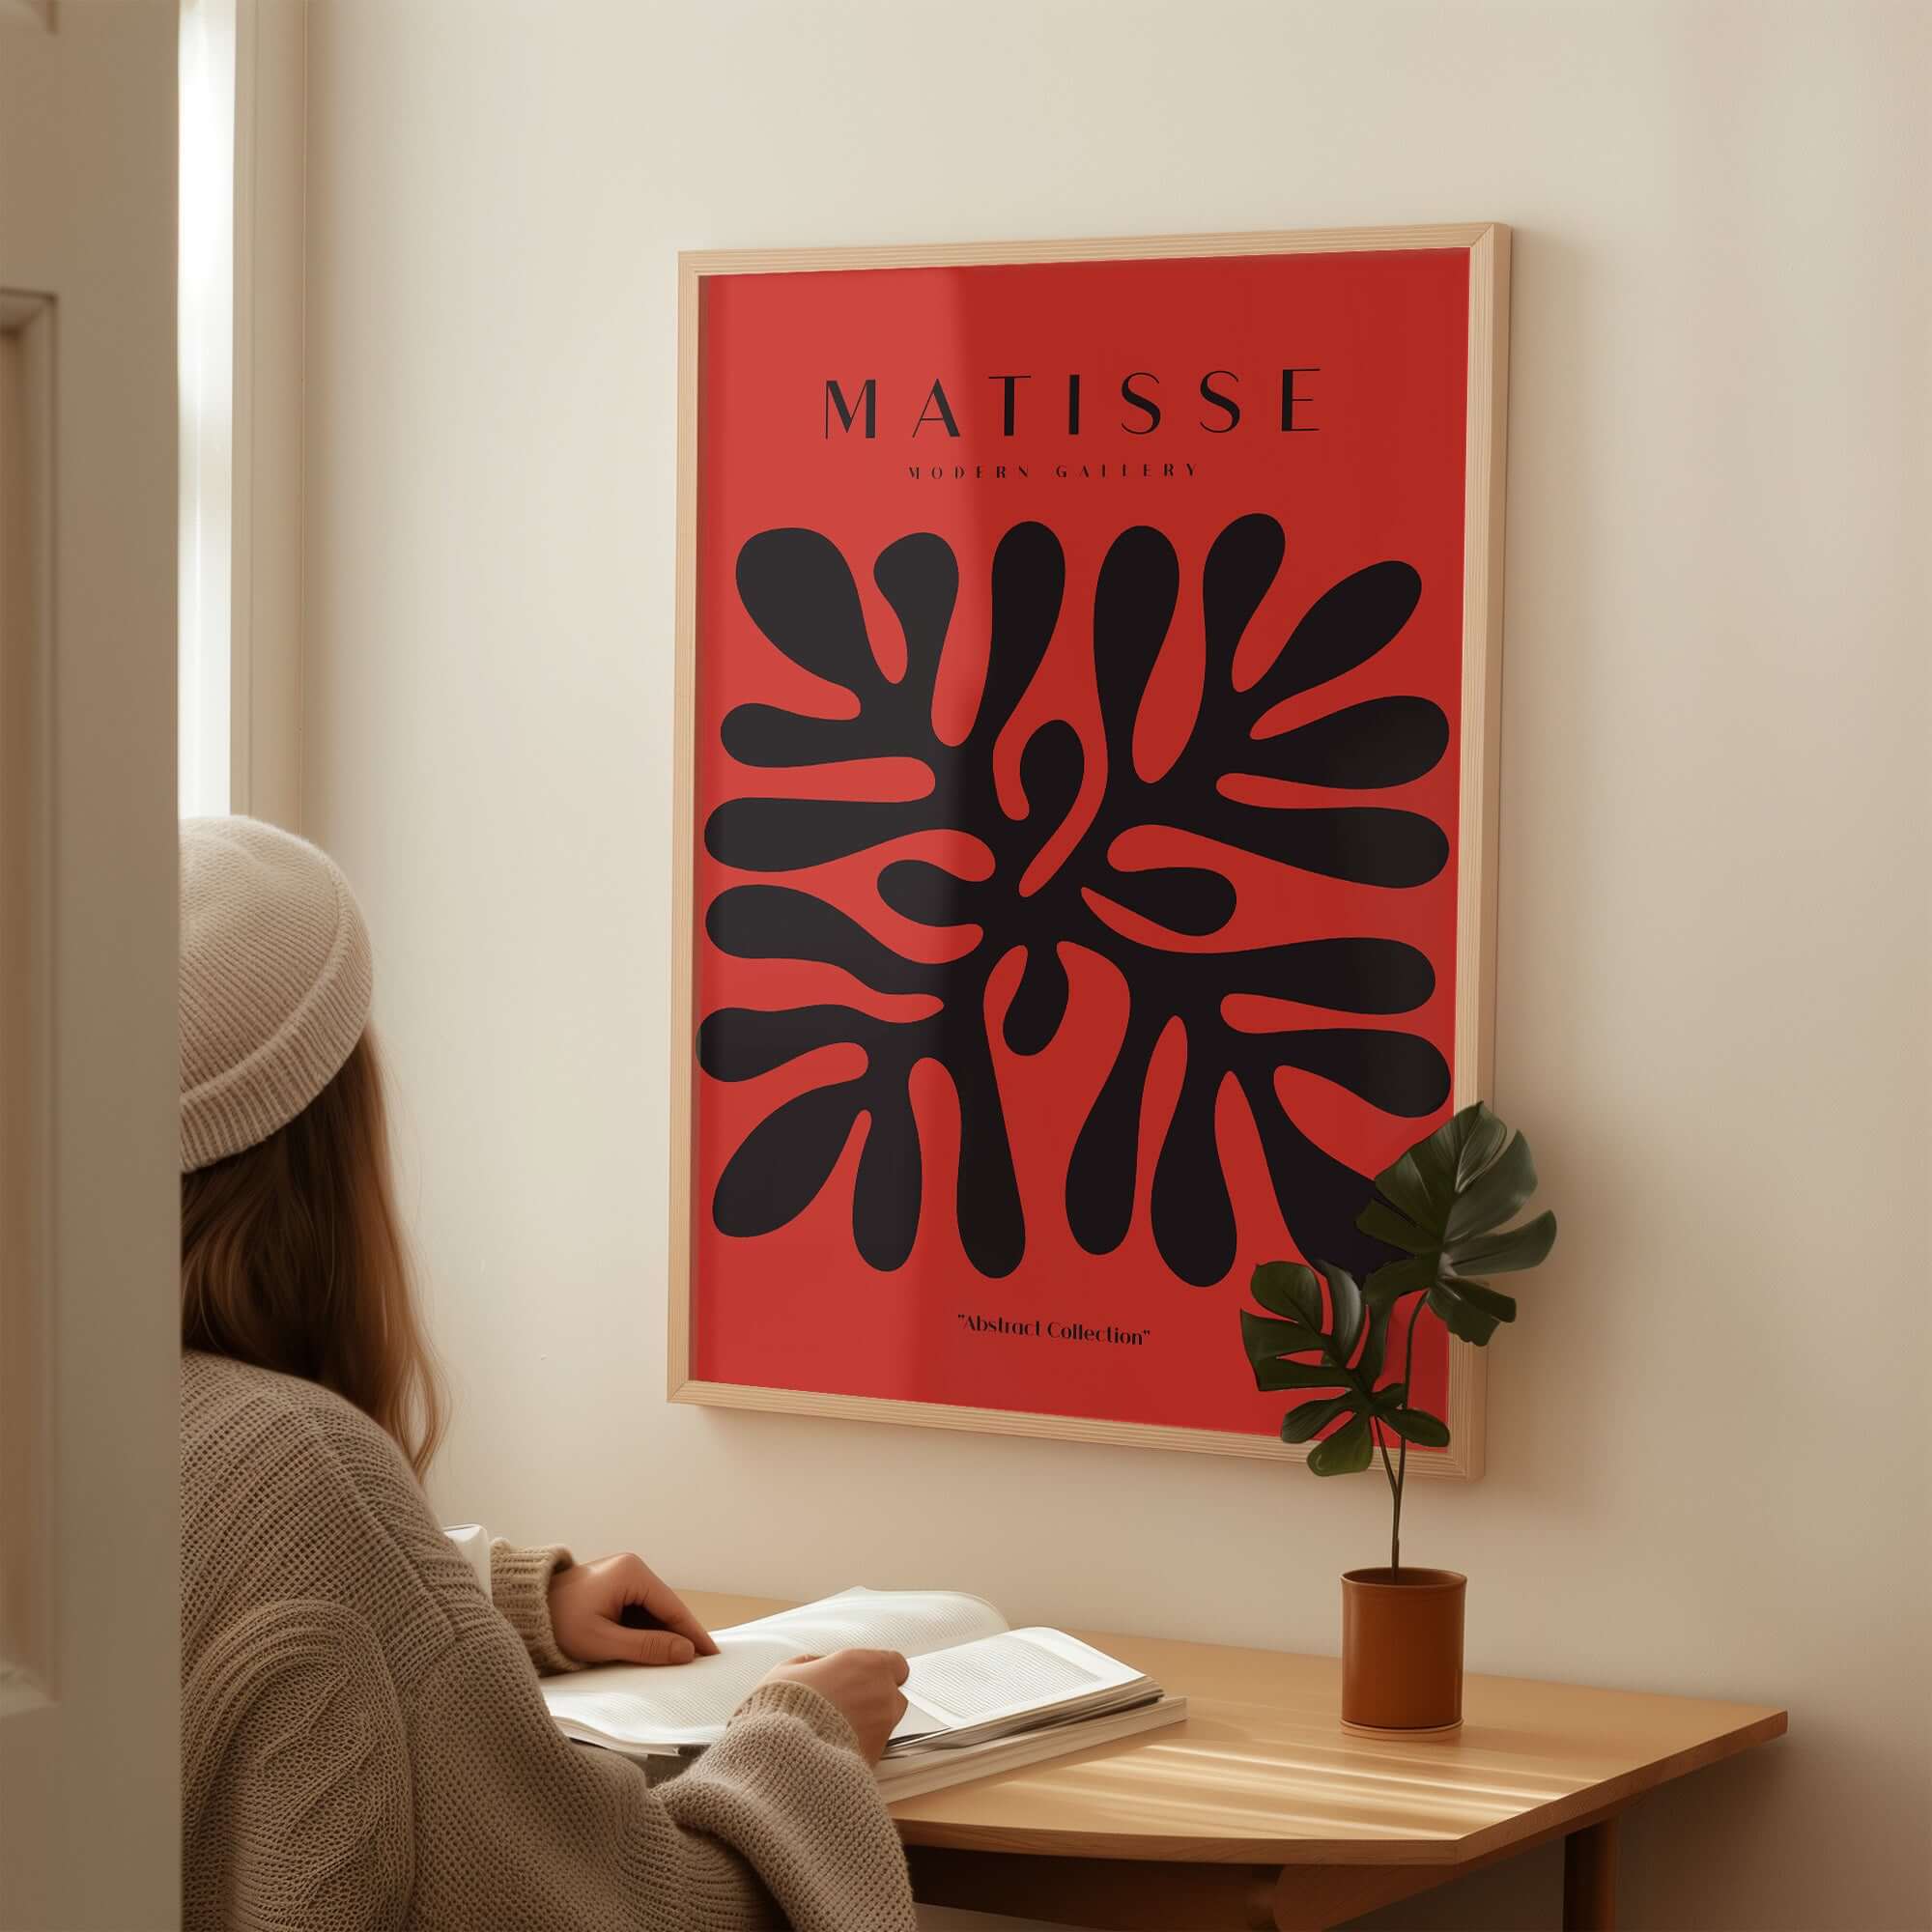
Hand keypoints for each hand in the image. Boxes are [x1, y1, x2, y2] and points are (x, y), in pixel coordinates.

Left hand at [547, 1553, 719, 1666]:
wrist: (522, 1613)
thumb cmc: (558, 1625)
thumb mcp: (603, 1641)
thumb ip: (646, 1647)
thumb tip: (687, 1652)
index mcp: (632, 1572)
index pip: (673, 1607)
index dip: (693, 1633)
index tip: (711, 1656)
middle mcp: (632, 1568)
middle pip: (665, 1609)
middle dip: (679, 1636)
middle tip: (700, 1665)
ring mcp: (623, 1577)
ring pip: (652, 1613)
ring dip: (662, 1636)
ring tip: (679, 1663)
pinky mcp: (613, 1590)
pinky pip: (638, 1613)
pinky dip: (646, 1633)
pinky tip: (654, 1652)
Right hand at [760, 1649, 909, 1761]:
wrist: (785, 1757)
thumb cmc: (784, 1711)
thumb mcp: (786, 1672)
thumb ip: (812, 1664)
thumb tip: (817, 1665)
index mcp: (862, 1664)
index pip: (896, 1663)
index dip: (880, 1671)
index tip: (866, 1678)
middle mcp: (880, 1692)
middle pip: (894, 1694)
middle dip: (876, 1699)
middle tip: (848, 1706)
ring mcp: (883, 1725)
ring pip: (887, 1723)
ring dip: (871, 1724)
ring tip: (839, 1731)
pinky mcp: (878, 1756)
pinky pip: (877, 1747)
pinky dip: (864, 1746)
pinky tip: (838, 1748)